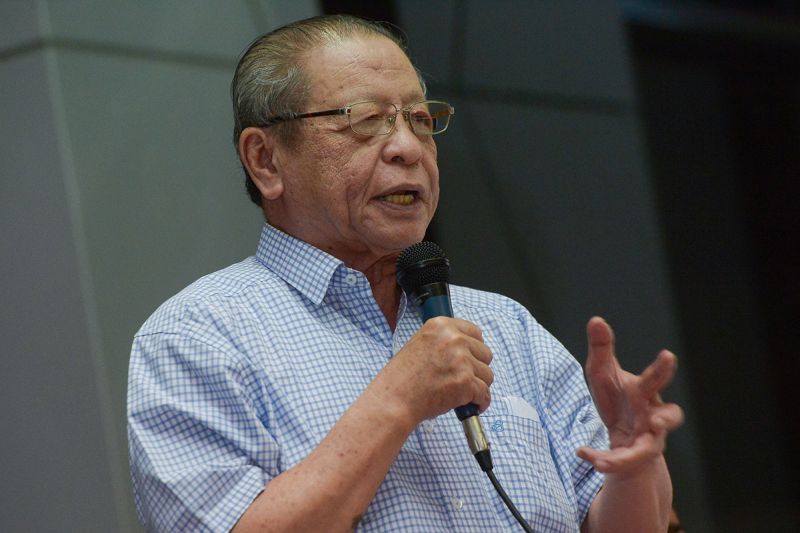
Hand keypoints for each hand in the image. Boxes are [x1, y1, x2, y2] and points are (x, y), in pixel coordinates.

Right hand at [377, 316, 493, 424]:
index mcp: (441, 326)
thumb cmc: (402, 377)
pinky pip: (484, 394)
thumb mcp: (420, 344)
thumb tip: (467, 350)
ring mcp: (461, 360)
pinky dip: (480, 402)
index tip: (469, 358)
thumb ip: (444, 342)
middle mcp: (454, 339)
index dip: (474, 348)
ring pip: (488, 374)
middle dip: (477, 368)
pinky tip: (471, 405)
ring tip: (463, 393)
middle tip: (463, 378)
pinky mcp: (466, 382)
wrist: (394, 398)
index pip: (475, 332)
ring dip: (478, 385)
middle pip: (485, 353)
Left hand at [577, 317, 682, 473]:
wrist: (624, 438)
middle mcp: (653, 418)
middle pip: (668, 418)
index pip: (657, 380)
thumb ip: (602, 348)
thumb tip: (596, 319)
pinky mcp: (632, 460)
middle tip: (657, 419)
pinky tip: (582, 453)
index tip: (668, 355)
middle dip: (665, 417)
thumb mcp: (603, 372)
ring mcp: (647, 442)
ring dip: (633, 452)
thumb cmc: (617, 399)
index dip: (663, 369)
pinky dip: (602, 459)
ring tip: (608, 459)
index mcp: (645, 393)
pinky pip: (620, 463)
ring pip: (648, 449)